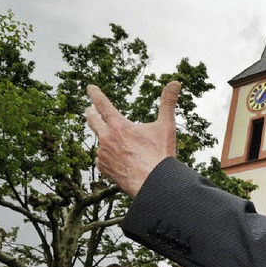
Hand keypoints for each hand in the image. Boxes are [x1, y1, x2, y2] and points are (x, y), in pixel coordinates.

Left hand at [86, 81, 180, 196]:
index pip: (102, 104)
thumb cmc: (160, 155)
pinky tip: (118, 161)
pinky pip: (102, 159)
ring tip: (117, 144)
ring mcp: (103, 154)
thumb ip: (168, 103)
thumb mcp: (166, 127)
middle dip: (91, 114)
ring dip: (105, 139)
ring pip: (100, 142)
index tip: (90, 88)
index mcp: (119, 126)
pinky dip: (108, 157)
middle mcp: (106, 138)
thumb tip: (176, 82)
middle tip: (89, 110)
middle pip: (92, 121)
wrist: (153, 184)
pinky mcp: (103, 168)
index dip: (95, 94)